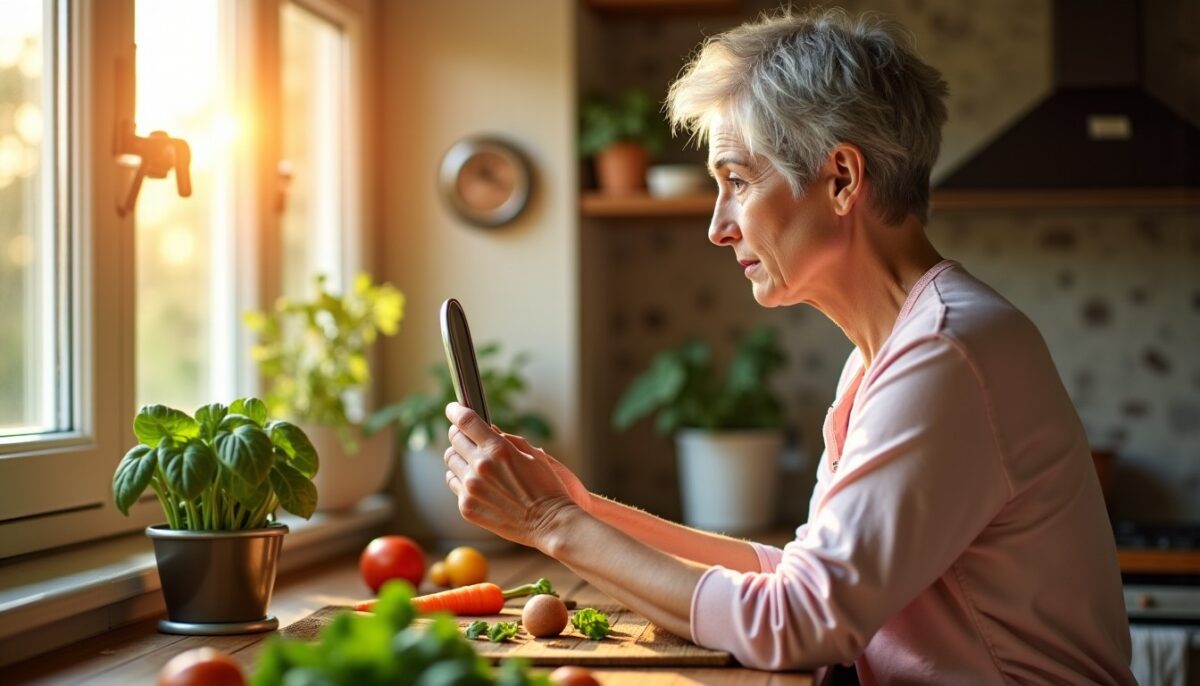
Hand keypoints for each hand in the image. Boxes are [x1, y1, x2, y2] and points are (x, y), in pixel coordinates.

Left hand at [443, 403, 577, 550]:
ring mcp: (471, 489)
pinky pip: (454, 484)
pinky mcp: (467, 507)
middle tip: (468, 437)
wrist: (550, 524)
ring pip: (451, 462)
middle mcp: (480, 467)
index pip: (465, 421)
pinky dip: (462, 480)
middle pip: (454, 439)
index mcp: (498, 450)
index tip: (453, 408)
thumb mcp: (533, 455)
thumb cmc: (547, 487)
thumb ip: (507, 440)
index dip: (456, 411)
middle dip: (460, 434)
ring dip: (460, 457)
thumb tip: (488, 428)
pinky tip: (479, 484)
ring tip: (476, 463)